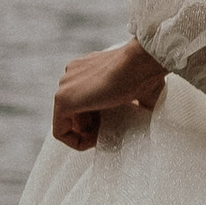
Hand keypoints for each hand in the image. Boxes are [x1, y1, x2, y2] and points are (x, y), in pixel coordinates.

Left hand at [53, 41, 167, 148]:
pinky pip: (60, 131)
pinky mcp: (62, 100)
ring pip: (67, 121)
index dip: (98, 119)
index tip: (114, 124)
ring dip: (86, 132)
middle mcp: (71, 75)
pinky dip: (76, 141)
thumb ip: (132, 103)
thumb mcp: (137, 90)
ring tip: (106, 134)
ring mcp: (64, 85)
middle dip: (92, 126)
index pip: (83, 102)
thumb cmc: (145, 72)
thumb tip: (143, 117)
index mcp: (87, 69)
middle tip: (111, 131)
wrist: (140, 63)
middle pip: (73, 112)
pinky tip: (96, 141)